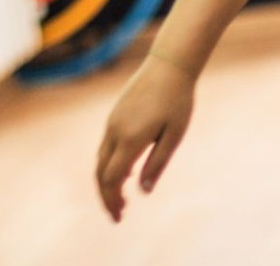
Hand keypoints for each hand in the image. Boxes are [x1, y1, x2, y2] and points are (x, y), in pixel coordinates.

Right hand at [96, 54, 196, 220]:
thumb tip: (143, 191)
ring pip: (101, 159)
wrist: (170, 63)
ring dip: (108, 181)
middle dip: (107, 196)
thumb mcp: (174, 134)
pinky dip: (110, 164)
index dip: (113, 200)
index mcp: (130, 139)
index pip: (112, 179)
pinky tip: (127, 171)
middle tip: (119, 215)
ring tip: (122, 198)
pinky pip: (106, 146)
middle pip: (101, 173)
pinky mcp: (115, 114)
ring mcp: (112, 122)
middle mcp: (115, 132)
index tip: (120, 217)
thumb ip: (158, 163)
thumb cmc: (178, 100)